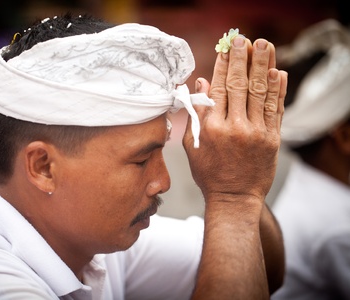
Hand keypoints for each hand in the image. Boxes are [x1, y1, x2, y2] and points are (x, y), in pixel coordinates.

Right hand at [183, 36, 286, 201]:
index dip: (221, 65)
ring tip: (264, 45)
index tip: (224, 48)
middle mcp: (235, 127)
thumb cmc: (209, 173)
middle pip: (239, 85)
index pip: (218, 88)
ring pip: (260, 92)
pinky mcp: (272, 139)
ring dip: (262, 65)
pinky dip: (278, 89)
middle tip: (243, 39)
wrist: (234, 198)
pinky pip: (276, 109)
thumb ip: (196, 114)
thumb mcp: (193, 145)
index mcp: (212, 127)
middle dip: (241, 59)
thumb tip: (200, 83)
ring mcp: (256, 132)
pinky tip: (278, 72)